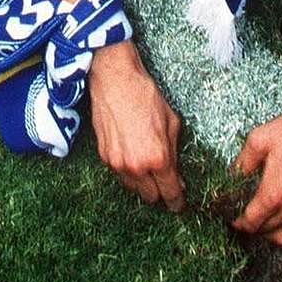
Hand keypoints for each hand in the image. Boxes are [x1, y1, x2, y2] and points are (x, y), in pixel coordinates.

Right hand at [88, 42, 184, 210]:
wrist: (115, 79)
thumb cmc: (145, 95)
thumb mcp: (171, 121)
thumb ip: (174, 153)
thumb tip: (178, 178)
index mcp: (158, 157)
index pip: (170, 193)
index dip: (176, 201)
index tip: (178, 202)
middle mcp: (137, 166)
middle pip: (151, 197)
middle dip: (159, 190)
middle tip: (163, 177)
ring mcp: (118, 164)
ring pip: (134, 189)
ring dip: (142, 181)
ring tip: (146, 161)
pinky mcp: (104, 157)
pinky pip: (120, 174)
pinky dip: (128, 170)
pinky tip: (132, 151)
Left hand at [232, 104, 281, 245]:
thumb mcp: (259, 139)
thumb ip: (243, 161)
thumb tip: (233, 175)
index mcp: (273, 193)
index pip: (250, 221)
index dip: (237, 221)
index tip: (231, 215)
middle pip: (265, 231)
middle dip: (251, 226)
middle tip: (243, 216)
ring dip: (270, 233)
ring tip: (261, 221)